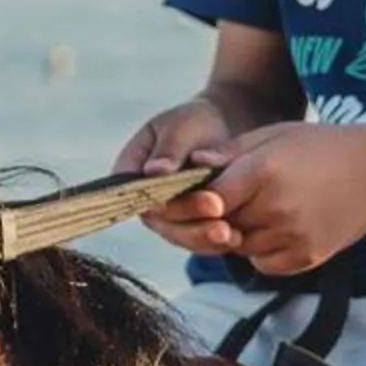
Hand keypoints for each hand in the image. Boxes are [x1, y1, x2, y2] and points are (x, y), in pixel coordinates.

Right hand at [116, 98, 239, 253]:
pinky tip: (236, 239)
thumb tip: (154, 171)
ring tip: (230, 234)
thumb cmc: (193, 123)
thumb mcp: (180, 128)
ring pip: (179, 236)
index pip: (136, 194)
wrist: (217, 134)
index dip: (163, 201)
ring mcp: (164, 218)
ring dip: (204, 238)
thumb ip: (169, 150)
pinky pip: (197, 240)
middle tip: (218, 214)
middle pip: (160, 221)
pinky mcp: (186, 227)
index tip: (195, 199)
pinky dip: (215, 242)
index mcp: (129, 172)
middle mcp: (142, 200)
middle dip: (190, 221)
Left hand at [196, 121, 365, 277]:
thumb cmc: (322, 146)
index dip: (198, 199)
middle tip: (233, 200)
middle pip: (221, 225)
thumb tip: (191, 166)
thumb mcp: (275, 135)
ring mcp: (292, 236)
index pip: (208, 198)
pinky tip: (278, 226)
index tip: (199, 195)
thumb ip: (231, 153)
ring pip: (240, 246)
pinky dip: (261, 250)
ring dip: (240, 232)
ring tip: (263, 208)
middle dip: (219, 215)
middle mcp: (276, 208)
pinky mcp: (306, 257)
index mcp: (263, 172)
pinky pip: (263, 263)